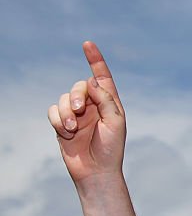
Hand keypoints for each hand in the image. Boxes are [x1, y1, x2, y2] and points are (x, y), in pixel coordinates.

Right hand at [47, 42, 126, 183]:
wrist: (96, 171)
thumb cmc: (111, 148)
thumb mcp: (115, 122)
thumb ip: (105, 99)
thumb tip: (91, 80)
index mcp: (109, 103)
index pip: (101, 77)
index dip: (95, 60)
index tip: (87, 44)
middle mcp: (92, 106)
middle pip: (79, 86)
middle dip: (76, 95)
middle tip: (78, 110)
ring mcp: (76, 115)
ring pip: (63, 98)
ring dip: (65, 112)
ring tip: (71, 128)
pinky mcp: (61, 124)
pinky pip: (52, 111)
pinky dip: (57, 120)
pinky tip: (65, 133)